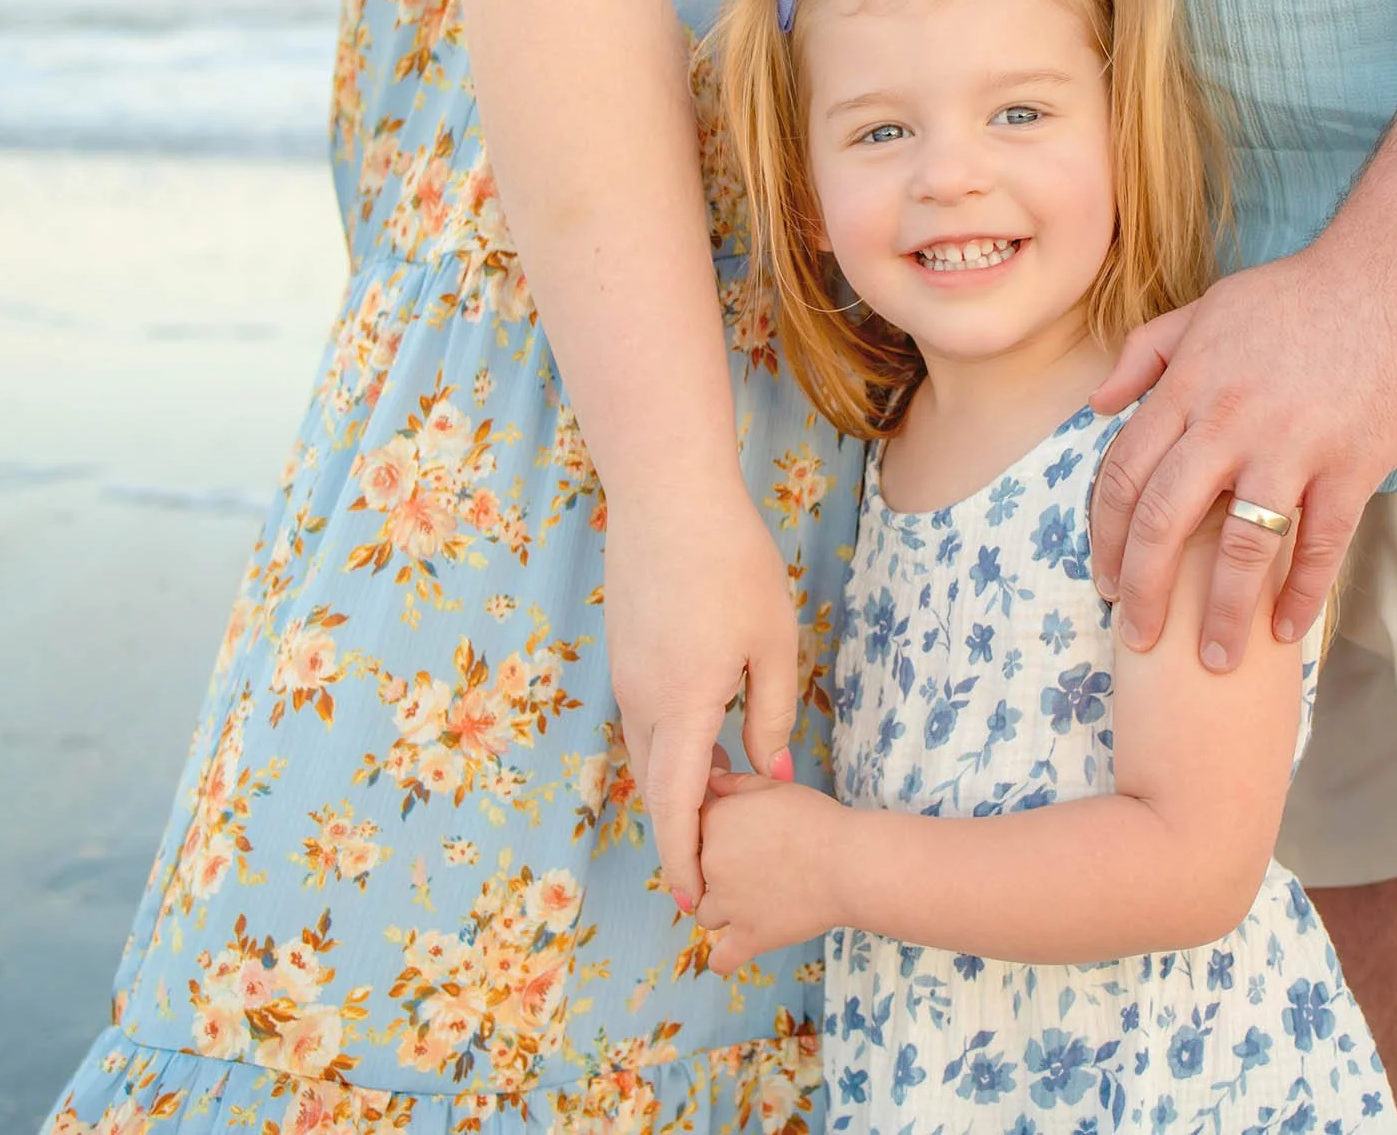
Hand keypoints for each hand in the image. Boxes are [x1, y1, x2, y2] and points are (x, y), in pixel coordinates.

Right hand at [603, 483, 802, 913]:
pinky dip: (668, 746)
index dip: (684, 859)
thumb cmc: (731, 563)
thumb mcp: (773, 642)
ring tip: (722, 804)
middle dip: (680, 832)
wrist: (667, 496)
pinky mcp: (623, 653)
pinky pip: (641, 720)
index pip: (677, 807)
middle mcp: (640, 702)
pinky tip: (704, 739)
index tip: (691, 901)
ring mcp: (625, 677)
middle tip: (716, 864)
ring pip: (646, 753)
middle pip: (655, 789)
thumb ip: (770, 713)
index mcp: (680, 709)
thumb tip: (771, 772)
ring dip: (677, 786)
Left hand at [696, 771, 850, 974]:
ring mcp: (728, 904)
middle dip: (720, 869)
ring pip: (706, 913)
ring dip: (723, 908)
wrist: (848, 862)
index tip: (741, 835)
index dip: (718, 830)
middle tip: (755, 865)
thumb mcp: (774, 787)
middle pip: (698, 870)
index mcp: (715, 822)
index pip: (696, 827)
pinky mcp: (749, 937)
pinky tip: (734, 950)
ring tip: (754, 899)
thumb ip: (736, 783)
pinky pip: (722, 959)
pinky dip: (725, 958)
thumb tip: (710, 779)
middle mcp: (711, 863)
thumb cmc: (817, 819)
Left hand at [1088, 246, 1396, 669]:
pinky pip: (1319, 545)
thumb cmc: (1301, 293)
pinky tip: (1287, 629)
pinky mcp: (1351, 465)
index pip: (1124, 474)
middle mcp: (1227, 422)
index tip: (1107, 578)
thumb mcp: (1208, 308)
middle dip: (1143, 590)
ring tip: (1215, 660)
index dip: (1106, 535)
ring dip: (1221, 614)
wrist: (1396, 275)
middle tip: (1138, 637)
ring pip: (1238, 548)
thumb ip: (1146, 353)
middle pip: (1163, 522)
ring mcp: (1291, 447)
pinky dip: (1302, 594)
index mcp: (1188, 386)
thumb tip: (1097, 406)